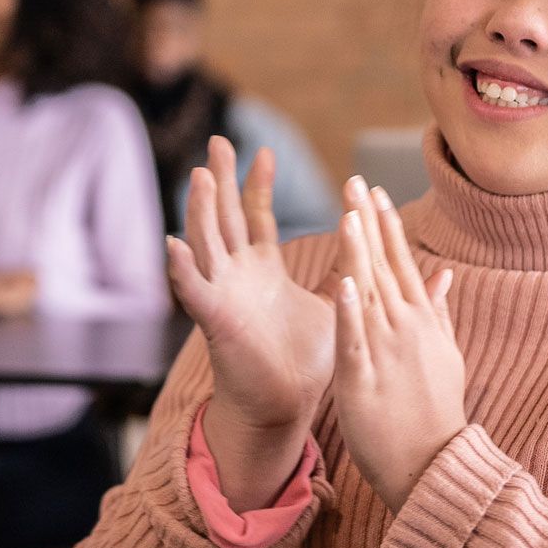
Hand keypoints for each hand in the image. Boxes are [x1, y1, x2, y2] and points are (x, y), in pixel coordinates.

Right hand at [168, 138, 332, 509]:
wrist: (289, 406)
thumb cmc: (309, 359)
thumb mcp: (335, 299)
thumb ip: (351, 266)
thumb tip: (373, 238)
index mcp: (262, 271)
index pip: (255, 217)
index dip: (256, 185)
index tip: (264, 151)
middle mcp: (237, 277)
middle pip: (225, 217)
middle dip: (221, 179)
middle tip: (218, 141)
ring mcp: (223, 296)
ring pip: (206, 244)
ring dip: (202, 211)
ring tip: (200, 176)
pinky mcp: (217, 322)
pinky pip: (194, 292)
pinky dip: (183, 269)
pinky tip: (174, 244)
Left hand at [332, 180, 465, 514]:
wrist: (433, 465)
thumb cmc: (436, 412)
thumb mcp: (445, 354)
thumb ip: (439, 312)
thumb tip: (443, 274)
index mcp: (422, 320)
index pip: (402, 261)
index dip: (388, 224)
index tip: (376, 190)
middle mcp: (406, 327)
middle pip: (384, 265)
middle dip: (369, 222)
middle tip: (355, 181)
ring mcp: (386, 351)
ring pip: (370, 292)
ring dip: (359, 252)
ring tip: (348, 214)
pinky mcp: (364, 378)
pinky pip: (355, 339)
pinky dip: (351, 310)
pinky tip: (345, 282)